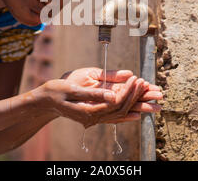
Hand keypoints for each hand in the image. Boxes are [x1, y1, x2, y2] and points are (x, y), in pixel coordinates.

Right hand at [39, 68, 161, 127]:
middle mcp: (94, 118)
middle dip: (138, 98)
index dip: (128, 92)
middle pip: (122, 109)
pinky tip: (137, 115)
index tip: (138, 79)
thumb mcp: (72, 88)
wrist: (45, 101)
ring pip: (121, 114)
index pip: (116, 103)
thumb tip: (114, 95)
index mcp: (89, 111)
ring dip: (137, 105)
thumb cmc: (56, 91)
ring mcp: (94, 118)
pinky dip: (127, 115)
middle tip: (151, 86)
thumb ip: (94, 93)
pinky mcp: (94, 116)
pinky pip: (113, 118)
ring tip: (152, 96)